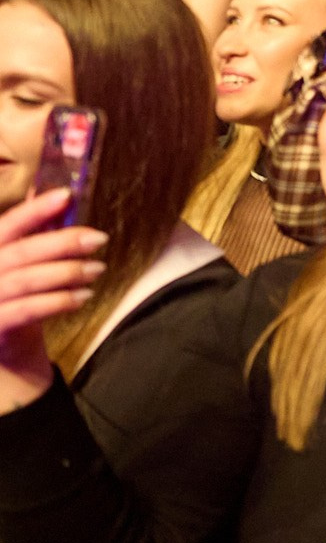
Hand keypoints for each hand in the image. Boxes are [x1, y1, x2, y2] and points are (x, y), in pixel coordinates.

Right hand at [0, 189, 105, 412]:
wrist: (5, 347)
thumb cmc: (17, 295)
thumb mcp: (23, 262)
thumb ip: (36, 233)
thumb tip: (64, 198)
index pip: (6, 226)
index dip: (34, 210)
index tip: (67, 195)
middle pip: (19, 252)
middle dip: (62, 243)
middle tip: (99, 239)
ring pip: (25, 280)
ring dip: (67, 273)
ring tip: (97, 269)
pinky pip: (26, 311)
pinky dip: (58, 301)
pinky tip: (84, 296)